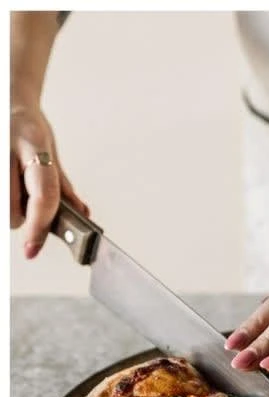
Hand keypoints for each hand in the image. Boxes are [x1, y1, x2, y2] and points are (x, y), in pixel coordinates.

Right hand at [10, 102, 87, 257]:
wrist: (5, 97)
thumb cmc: (27, 128)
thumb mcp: (50, 151)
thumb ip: (62, 187)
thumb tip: (82, 216)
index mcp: (33, 141)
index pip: (43, 194)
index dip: (39, 227)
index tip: (33, 250)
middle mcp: (6, 146)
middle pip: (12, 210)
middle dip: (23, 219)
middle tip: (27, 207)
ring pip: (1, 209)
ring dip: (8, 210)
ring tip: (13, 189)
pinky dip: (5, 198)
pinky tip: (9, 187)